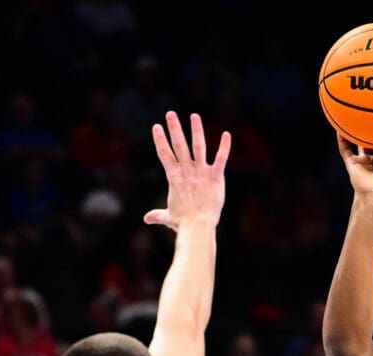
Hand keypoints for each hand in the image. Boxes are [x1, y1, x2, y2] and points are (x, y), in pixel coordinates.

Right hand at [144, 112, 230, 231]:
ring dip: (197, 130)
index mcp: (174, 177)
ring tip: (195, 116)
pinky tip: (226, 134)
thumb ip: (157, 215)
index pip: (164, 154)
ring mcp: (201, 172)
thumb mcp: (168, 216)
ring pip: (198, 146)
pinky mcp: (215, 177)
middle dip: (174, 128)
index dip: (160, 140)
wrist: (198, 225)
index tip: (156, 127)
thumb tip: (146, 219)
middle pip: (179, 145)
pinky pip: (221, 158)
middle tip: (170, 113)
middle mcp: (187, 171)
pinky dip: (224, 147)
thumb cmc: (183, 222)